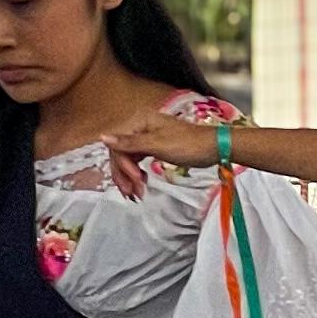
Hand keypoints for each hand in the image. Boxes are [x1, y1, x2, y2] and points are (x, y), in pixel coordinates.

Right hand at [97, 101, 231, 197]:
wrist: (214, 147)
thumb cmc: (188, 144)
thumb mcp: (157, 144)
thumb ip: (129, 143)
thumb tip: (102, 137)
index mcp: (139, 123)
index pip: (117, 147)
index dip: (122, 166)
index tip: (136, 181)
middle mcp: (140, 128)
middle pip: (121, 154)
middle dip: (124, 176)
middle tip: (132, 194)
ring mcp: (147, 138)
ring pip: (128, 159)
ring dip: (129, 177)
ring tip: (136, 194)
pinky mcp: (155, 147)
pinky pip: (138, 161)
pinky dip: (138, 173)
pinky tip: (142, 183)